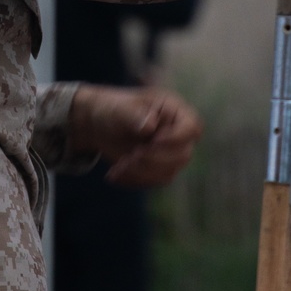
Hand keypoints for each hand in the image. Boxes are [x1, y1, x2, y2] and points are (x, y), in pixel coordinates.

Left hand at [67, 85, 202, 187]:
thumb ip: (134, 115)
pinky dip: (134, 179)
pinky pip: (154, 181)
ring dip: (142, 173)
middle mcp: (176, 132)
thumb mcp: (119, 109)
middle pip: (183, 155)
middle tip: (129, 157)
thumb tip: (151, 126)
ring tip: (118, 167)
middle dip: (154, 159)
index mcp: (173, 109)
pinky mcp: (158, 168)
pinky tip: (115, 174)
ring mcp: (169, 152)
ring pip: (169, 172)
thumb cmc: (112, 110)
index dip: (177, 137)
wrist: (98, 125)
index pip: (192, 127)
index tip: (153, 141)